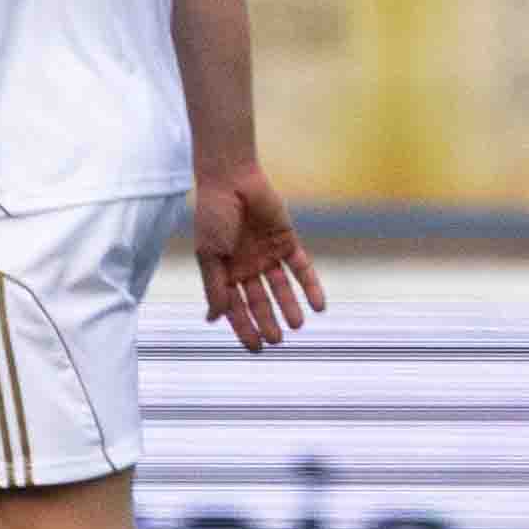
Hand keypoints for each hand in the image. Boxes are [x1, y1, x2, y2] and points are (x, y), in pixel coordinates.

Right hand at [196, 166, 326, 352]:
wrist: (231, 180)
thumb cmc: (213, 215)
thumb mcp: (209, 255)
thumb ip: (214, 287)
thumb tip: (214, 319)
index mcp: (225, 272)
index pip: (236, 308)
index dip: (245, 328)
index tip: (256, 348)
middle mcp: (247, 267)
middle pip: (260, 301)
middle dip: (268, 321)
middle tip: (277, 340)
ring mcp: (267, 255)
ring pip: (282, 288)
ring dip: (289, 307)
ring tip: (297, 326)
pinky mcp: (287, 242)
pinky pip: (301, 268)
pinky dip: (311, 286)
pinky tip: (319, 305)